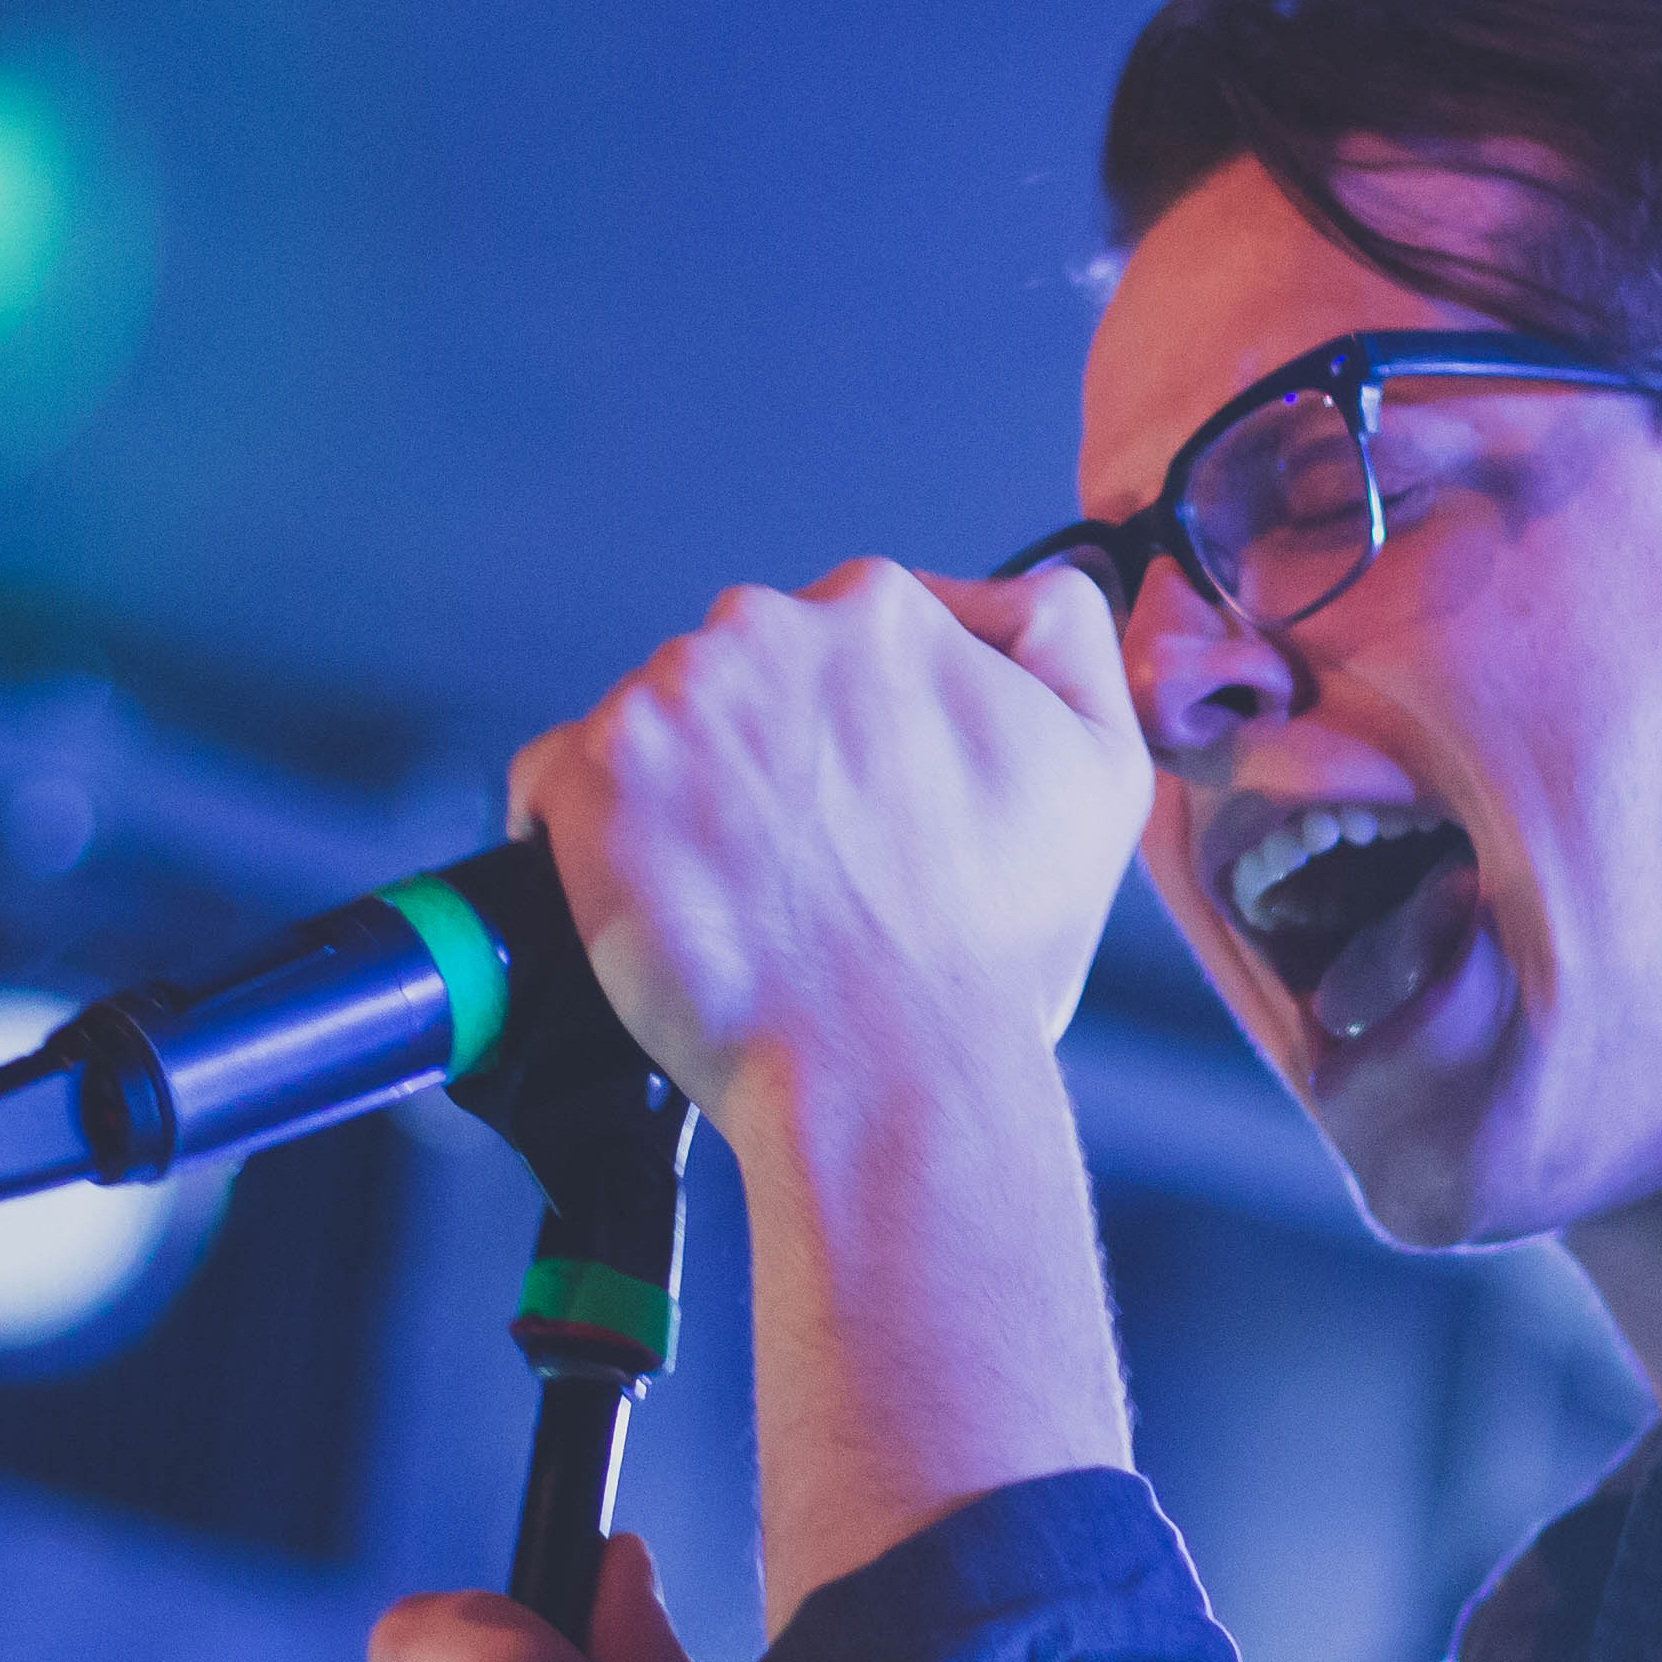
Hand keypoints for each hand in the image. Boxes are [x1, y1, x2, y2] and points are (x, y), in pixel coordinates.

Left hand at [505, 559, 1147, 1133]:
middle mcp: (763, 628)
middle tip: (811, 868)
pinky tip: (655, 899)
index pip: (842, 643)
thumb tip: (1012, 591)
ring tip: (741, 898)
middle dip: (767, 758)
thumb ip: (1064, 634)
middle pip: (744, 680)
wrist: (891, 1069)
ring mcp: (663, 701)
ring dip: (683, 797)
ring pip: (657, 732)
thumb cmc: (990, 950)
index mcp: (880, 611)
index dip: (858, 735)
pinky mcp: (583, 779)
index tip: (870, 812)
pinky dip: (589, 834)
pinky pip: (558, 783)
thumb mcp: (1103, 765)